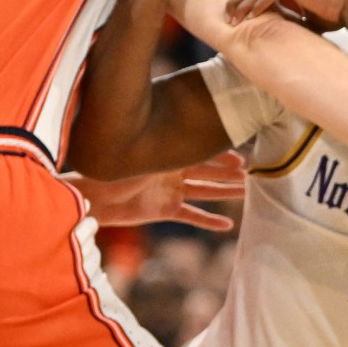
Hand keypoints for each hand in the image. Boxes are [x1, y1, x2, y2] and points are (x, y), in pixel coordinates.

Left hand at [69, 150, 246, 229]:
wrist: (91, 196)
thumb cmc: (111, 171)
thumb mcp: (142, 156)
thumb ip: (163, 146)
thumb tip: (181, 120)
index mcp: (168, 153)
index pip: (203, 152)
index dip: (224, 155)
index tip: (244, 157)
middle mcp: (173, 170)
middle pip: (210, 171)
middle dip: (231, 173)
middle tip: (256, 174)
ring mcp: (171, 191)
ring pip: (206, 192)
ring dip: (226, 194)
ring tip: (249, 194)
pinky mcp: (165, 210)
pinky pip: (192, 216)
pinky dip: (208, 222)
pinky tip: (227, 226)